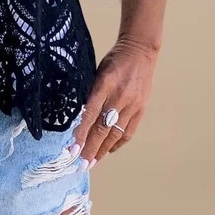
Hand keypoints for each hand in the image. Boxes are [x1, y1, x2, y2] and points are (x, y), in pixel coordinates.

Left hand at [73, 38, 157, 165]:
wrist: (140, 50)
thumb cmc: (115, 60)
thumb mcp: (98, 73)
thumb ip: (92, 94)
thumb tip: (81, 118)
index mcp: (105, 84)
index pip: (90, 114)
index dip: (81, 134)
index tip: (72, 150)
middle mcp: (119, 96)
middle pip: (103, 129)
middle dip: (90, 149)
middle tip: (81, 164)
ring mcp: (132, 104)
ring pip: (115, 134)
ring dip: (103, 150)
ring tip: (93, 162)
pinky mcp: (141, 108)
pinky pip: (128, 131)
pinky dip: (118, 143)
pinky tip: (109, 149)